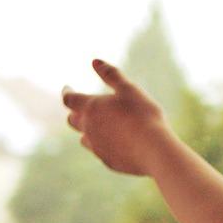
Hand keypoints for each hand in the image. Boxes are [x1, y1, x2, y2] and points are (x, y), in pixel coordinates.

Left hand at [61, 59, 171, 175]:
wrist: (154, 150)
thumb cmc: (143, 115)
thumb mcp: (129, 89)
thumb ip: (111, 75)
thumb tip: (95, 61)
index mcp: (91, 107)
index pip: (68, 99)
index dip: (67, 92)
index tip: (68, 88)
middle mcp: (88, 128)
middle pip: (72, 120)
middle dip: (76, 112)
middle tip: (83, 108)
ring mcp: (97, 147)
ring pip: (84, 139)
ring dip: (88, 131)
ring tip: (100, 127)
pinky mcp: (108, 161)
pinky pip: (100, 152)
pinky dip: (103, 145)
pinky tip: (116, 143)